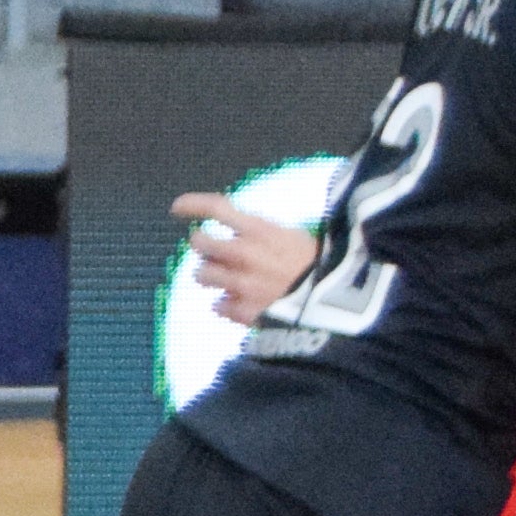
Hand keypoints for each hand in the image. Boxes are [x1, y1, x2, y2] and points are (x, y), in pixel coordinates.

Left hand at [173, 189, 316, 323]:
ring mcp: (240, 283)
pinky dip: (225, 303)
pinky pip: (218, 305)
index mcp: (260, 230)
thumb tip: (240, 233)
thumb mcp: (295, 236)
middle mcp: (243, 254)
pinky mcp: (241, 310)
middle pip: (200, 243)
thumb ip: (262, 233)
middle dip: (202, 244)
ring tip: (225, 277)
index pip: (217, 209)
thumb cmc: (321, 263)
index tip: (177, 207)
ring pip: (202, 275)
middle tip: (210, 248)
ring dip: (209, 274)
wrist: (338, 303)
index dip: (193, 205)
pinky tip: (239, 301)